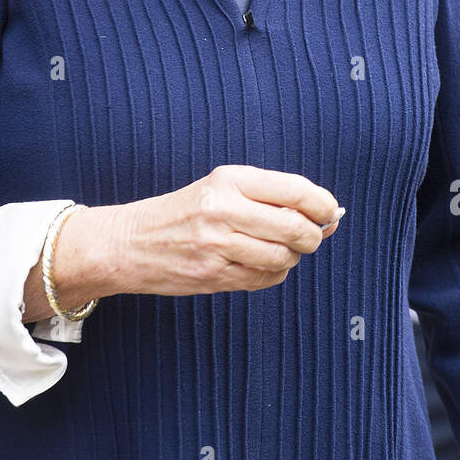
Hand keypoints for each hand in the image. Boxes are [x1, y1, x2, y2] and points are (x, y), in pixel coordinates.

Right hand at [22, 165, 341, 320]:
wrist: (127, 242)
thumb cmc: (182, 212)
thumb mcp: (220, 188)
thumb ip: (271, 196)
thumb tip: (330, 214)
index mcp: (227, 180)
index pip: (295, 190)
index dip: (323, 204)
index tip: (332, 212)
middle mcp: (223, 209)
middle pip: (295, 227)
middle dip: (312, 236)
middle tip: (310, 237)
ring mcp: (217, 245)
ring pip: (283, 257)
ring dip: (291, 258)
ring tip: (279, 250)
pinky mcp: (212, 276)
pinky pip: (264, 280)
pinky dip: (273, 275)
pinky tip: (261, 265)